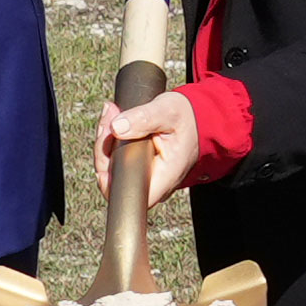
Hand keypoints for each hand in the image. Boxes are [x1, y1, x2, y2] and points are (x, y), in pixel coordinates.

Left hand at [98, 91, 205, 211]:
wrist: (200, 120)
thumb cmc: (188, 118)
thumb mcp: (168, 111)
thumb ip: (143, 118)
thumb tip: (116, 127)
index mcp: (165, 175)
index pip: (131, 194)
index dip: (110, 180)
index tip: (106, 152)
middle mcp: (155, 183)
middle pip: (116, 180)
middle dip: (104, 147)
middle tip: (110, 117)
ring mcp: (147, 178)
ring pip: (114, 170)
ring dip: (106, 142)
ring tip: (113, 113)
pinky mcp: (141, 170)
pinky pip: (118, 163)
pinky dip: (112, 142)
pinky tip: (115, 122)